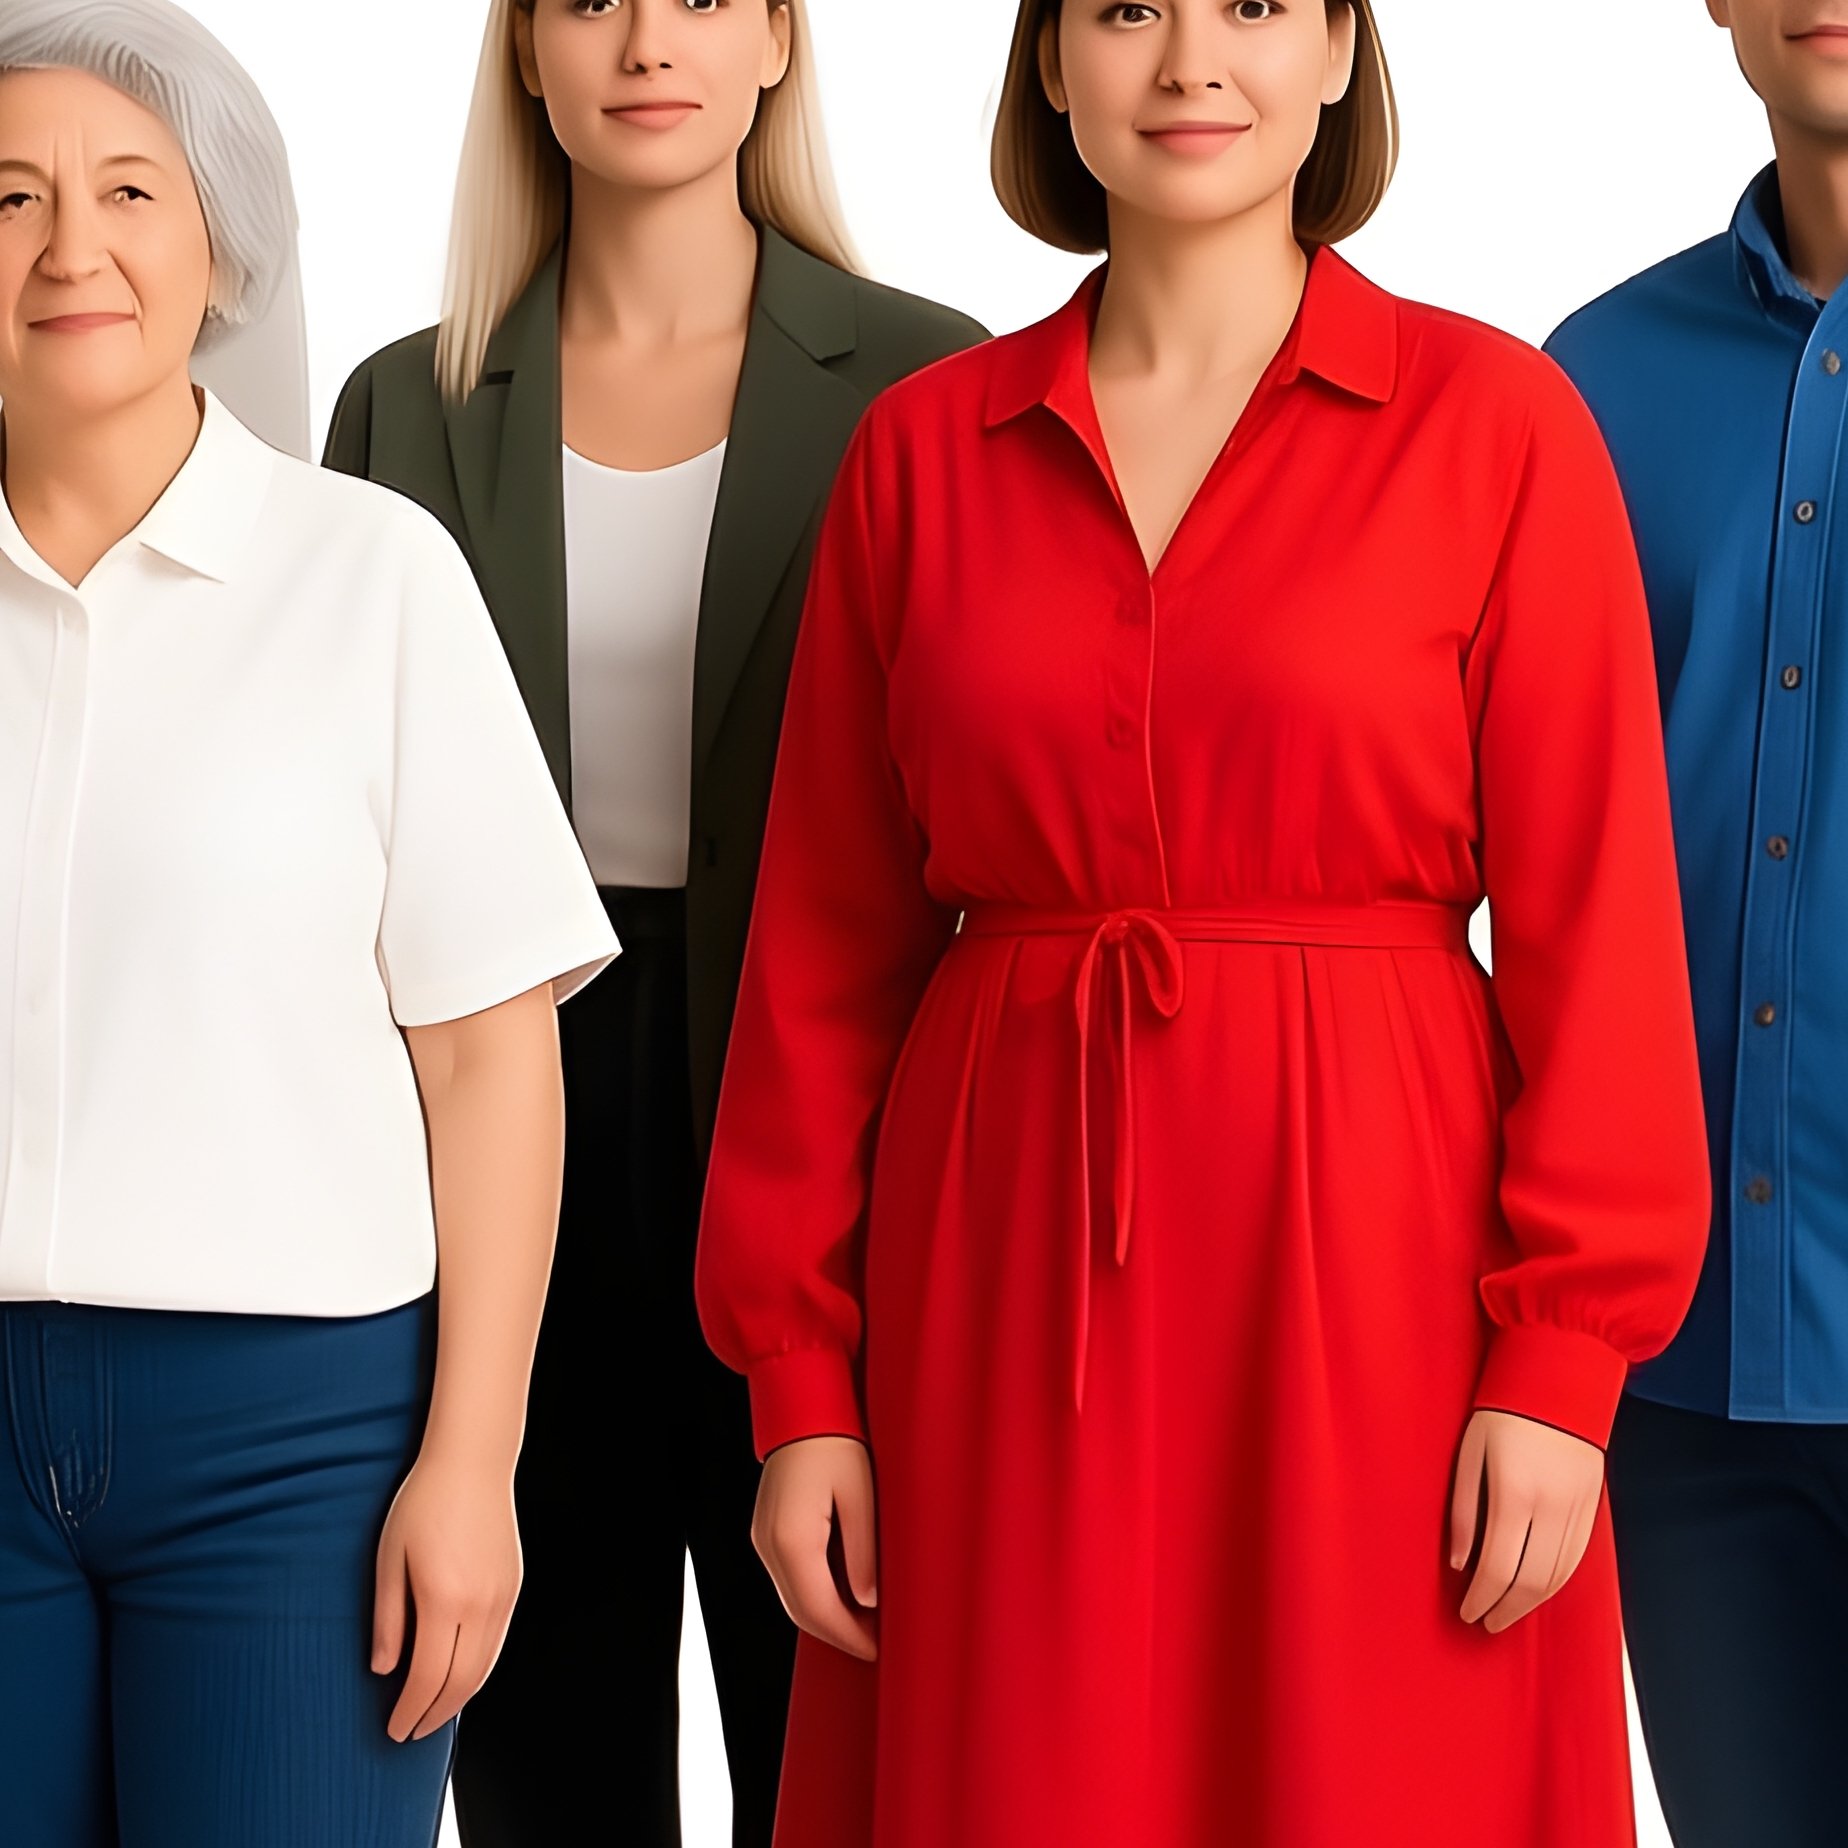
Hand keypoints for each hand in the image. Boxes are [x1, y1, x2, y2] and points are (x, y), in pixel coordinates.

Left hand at [372, 1451, 522, 1739]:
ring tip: (433, 1713)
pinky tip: (458, 1674)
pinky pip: (496, 1642)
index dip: (410, 1710)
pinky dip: (477, 1669)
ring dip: (459, 1698)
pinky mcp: (514, 1586)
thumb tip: (384, 1669)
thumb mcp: (390, 1559)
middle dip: (435, 1715)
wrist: (472, 1463)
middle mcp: (481, 1604)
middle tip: (411, 1732)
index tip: (394, 1729)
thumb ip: (388, 1619)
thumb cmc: (423, 1503)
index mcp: (445, 1598)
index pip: (429, 1677)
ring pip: (485, 1667)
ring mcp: (503, 1596)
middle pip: (462, 1682)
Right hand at [753, 1435, 877, 1660]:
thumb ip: (863, 1552)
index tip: (879, 1650)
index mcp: (792, 1539)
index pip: (819, 1610)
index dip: (849, 1637)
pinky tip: (845, 1593)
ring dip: (827, 1616)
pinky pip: (790, 1577)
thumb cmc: (836, 1442)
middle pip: (801, 1612)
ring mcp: (763, 1538)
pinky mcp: (767, 1530)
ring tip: (867, 1622)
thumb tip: (868, 1601)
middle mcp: (768, 1544)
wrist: (801, 1404)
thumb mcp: (861, 1495)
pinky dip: (815, 1594)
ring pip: (792, 1598)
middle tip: (877, 1643)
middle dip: (839, 1634)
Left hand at [1449, 1408, 1603, 1634]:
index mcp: (1514, 1494)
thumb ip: (1463, 1511)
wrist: (1559, 1379)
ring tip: (1507, 1613)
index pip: (1497, 1568)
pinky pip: (1576, 1559)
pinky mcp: (1594, 1506)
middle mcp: (1551, 1508)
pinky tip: (1537, 1590)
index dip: (1481, 1598)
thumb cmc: (1502, 1412)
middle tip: (1485, 1622)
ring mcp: (1578, 1509)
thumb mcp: (1468, 1452)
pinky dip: (1556, 1582)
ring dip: (1532, 1603)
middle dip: (1505, 1609)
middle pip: (1531, 1582)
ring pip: (1558, 1577)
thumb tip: (1459, 1563)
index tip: (1466, 1612)